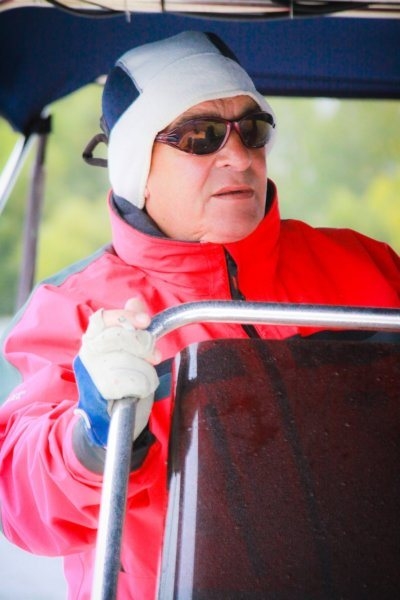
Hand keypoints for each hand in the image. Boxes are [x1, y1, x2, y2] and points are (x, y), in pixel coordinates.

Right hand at [74, 298, 160, 447]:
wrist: (110, 420)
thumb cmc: (121, 380)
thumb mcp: (130, 349)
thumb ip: (131, 326)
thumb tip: (135, 301)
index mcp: (93, 340)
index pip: (103, 318)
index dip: (126, 317)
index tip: (146, 322)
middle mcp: (87, 354)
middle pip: (121, 337)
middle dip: (144, 346)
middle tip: (153, 357)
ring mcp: (91, 374)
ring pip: (130, 360)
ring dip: (145, 371)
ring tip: (141, 378)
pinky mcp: (100, 393)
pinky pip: (132, 382)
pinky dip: (142, 387)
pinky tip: (135, 391)